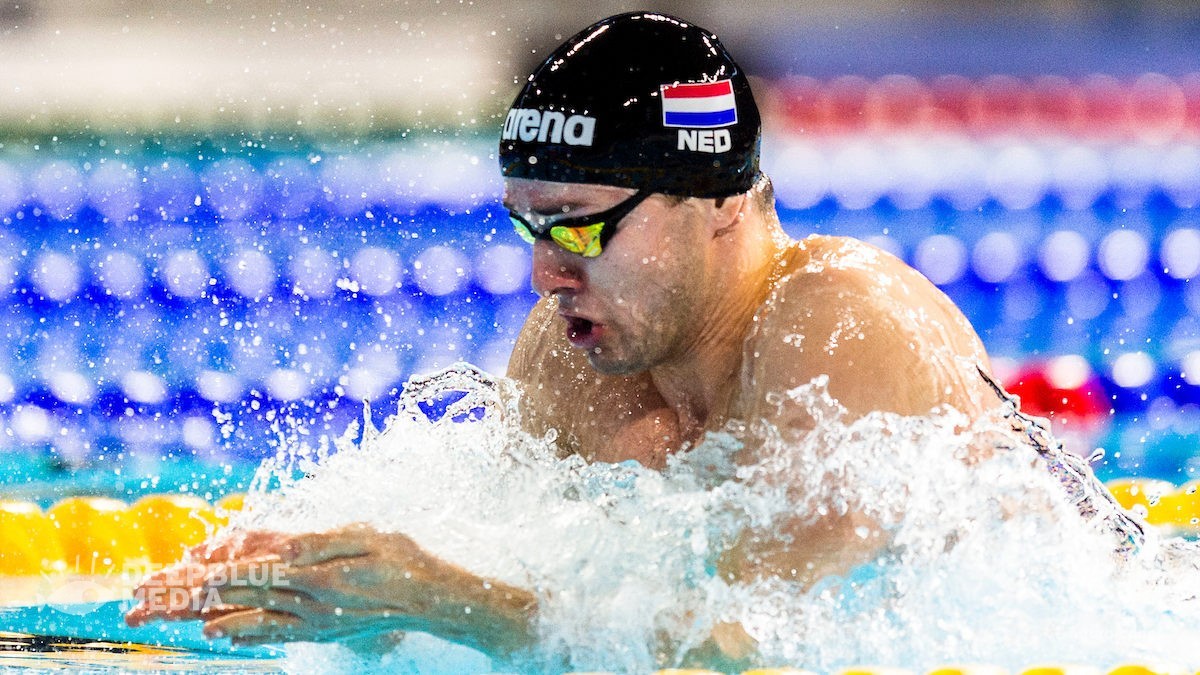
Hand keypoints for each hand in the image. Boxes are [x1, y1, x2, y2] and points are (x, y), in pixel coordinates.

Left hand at [125, 524, 536, 657]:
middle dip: (177, 597)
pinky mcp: (317, 628)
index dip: (198, 570)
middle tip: (134, 602)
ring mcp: (308, 618)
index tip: (161, 572)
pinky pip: (269, 632)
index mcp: (310, 571)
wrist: (433, 598)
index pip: (240, 569)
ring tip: (156, 615)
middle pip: (228, 596)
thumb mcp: (359, 535)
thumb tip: (258, 547)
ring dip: (193, 613)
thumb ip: (307, 541)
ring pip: (239, 614)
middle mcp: (302, 599)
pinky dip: (237, 632)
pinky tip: (214, 632)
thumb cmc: (401, 556)